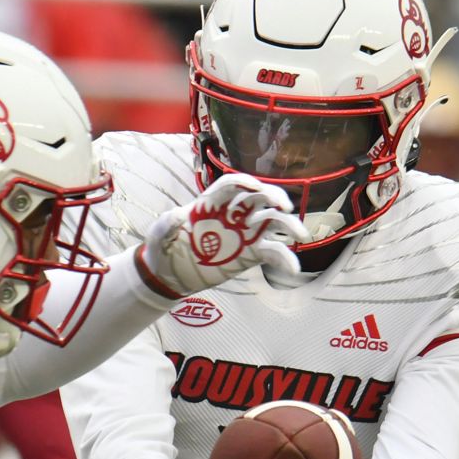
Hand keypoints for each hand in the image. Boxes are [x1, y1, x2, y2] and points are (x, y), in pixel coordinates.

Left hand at [136, 174, 309, 298]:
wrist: (168, 275)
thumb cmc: (163, 248)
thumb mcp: (159, 234)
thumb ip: (166, 224)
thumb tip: (178, 215)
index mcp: (211, 203)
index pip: (232, 185)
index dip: (245, 183)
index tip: (257, 188)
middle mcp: (231, 214)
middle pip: (258, 198)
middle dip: (273, 197)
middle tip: (284, 206)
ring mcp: (243, 234)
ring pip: (271, 222)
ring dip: (287, 224)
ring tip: (299, 234)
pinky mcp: (249, 255)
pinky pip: (271, 253)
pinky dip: (283, 258)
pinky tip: (292, 268)